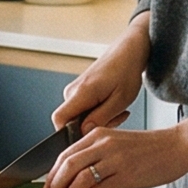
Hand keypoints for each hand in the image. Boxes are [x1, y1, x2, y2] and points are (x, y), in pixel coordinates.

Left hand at [45, 123, 187, 187]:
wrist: (177, 146)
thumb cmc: (149, 148)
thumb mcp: (117, 141)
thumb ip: (97, 152)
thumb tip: (75, 174)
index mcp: (99, 134)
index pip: (65, 153)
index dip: (52, 173)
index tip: (47, 186)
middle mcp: (104, 144)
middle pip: (68, 165)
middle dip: (55, 185)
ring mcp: (115, 159)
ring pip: (80, 179)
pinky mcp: (126, 175)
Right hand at [52, 16, 151, 135]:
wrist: (128, 52)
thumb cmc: (126, 72)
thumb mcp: (120, 100)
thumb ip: (100, 119)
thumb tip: (83, 133)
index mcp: (81, 92)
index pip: (59, 119)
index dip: (70, 133)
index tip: (90, 135)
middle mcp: (72, 91)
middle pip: (71, 121)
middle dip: (92, 127)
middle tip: (116, 118)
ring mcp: (74, 90)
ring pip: (79, 117)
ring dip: (99, 120)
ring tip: (118, 110)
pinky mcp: (79, 91)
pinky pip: (83, 110)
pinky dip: (98, 113)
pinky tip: (113, 106)